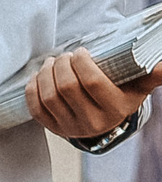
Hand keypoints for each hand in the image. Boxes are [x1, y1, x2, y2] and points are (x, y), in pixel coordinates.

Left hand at [25, 48, 161, 139]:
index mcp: (115, 109)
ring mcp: (71, 128)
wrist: (106, 120)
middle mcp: (93, 123)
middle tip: (64, 55)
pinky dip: (33, 89)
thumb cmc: (121, 94)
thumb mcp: (138, 85)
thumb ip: (152, 75)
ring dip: (45, 74)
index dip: (81, 62)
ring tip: (51, 62)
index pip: (92, 82)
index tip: (80, 51)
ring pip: (49, 97)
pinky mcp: (54, 129)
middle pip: (67, 88)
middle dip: (61, 65)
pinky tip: (39, 76)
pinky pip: (36, 109)